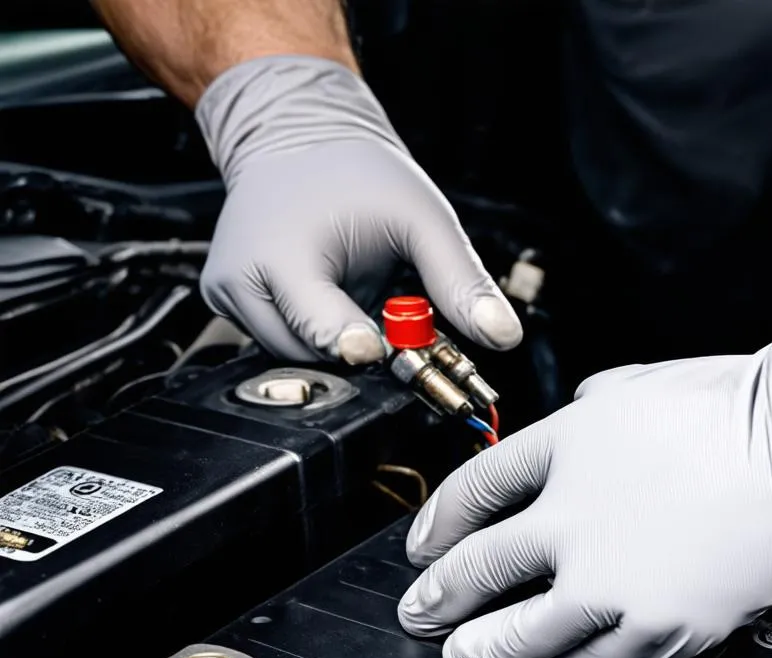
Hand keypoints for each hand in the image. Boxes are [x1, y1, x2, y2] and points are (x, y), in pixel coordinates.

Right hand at [195, 57, 521, 363]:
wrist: (294, 137)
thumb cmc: (353, 174)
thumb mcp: (421, 218)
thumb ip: (460, 281)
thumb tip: (501, 335)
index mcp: (284, 252)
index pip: (318, 325)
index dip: (354, 346)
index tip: (373, 351)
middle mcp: (243, 278)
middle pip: (314, 357)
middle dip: (358, 351)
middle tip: (390, 327)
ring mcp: (228, 294)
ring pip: (297, 360)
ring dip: (337, 346)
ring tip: (355, 301)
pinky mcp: (226, 302)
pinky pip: (281, 345)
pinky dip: (314, 335)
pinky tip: (329, 300)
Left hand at [398, 304, 771, 657]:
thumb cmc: (725, 408)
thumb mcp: (628, 388)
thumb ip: (579, 419)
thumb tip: (562, 438)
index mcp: (557, 454)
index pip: (470, 494)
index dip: (434, 527)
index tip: (422, 551)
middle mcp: (571, 523)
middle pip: (477, 576)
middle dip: (437, 603)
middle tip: (420, 617)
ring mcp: (612, 584)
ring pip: (524, 638)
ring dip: (486, 651)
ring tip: (468, 657)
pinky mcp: (658, 628)